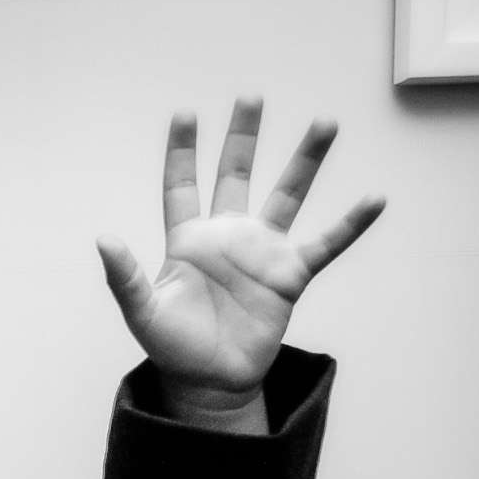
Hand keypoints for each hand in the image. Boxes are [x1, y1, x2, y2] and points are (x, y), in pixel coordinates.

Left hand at [97, 96, 383, 418]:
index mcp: (187, 240)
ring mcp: (261, 252)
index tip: (185, 113)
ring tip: (325, 122)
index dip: (182, 151)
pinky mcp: (290, 276)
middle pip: (236, 174)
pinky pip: (326, 244)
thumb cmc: (173, 347)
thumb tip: (103, 239)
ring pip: (287, 195)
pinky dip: (350, 224)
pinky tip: (375, 199)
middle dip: (243, 137)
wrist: (209, 382)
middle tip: (251, 97)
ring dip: (306, 160)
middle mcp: (227, 236)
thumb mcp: (142, 311)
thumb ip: (125, 276)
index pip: (182, 185)